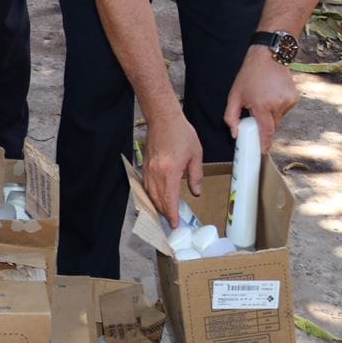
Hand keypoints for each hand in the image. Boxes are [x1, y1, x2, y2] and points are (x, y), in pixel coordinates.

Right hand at [142, 108, 204, 227]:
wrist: (163, 117)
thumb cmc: (180, 132)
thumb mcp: (195, 154)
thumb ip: (196, 175)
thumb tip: (196, 191)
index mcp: (169, 171)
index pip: (169, 199)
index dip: (172, 214)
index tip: (175, 224)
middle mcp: (156, 172)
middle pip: (157, 199)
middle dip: (165, 213)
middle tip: (172, 222)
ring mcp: (148, 168)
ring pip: (150, 193)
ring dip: (157, 205)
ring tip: (165, 213)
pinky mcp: (145, 165)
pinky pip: (146, 185)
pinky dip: (151, 194)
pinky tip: (156, 197)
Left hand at [224, 46, 299, 149]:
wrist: (268, 56)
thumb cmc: (249, 75)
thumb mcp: (234, 95)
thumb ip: (231, 117)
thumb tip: (235, 134)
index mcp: (262, 105)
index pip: (265, 131)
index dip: (264, 143)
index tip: (262, 151)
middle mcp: (278, 105)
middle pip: (272, 126)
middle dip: (264, 125)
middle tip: (256, 115)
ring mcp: (288, 101)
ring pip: (279, 118)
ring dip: (271, 115)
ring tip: (263, 98)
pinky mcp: (294, 98)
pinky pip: (284, 110)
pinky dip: (278, 108)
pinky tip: (272, 95)